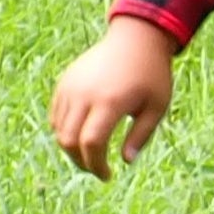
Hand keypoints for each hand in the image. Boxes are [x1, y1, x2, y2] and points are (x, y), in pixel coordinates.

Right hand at [50, 17, 178, 179]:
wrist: (136, 38)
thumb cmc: (152, 74)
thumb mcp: (157, 107)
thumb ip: (141, 136)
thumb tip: (126, 161)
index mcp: (110, 102)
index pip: (91, 143)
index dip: (96, 165)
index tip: (107, 175)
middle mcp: (85, 94)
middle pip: (69, 140)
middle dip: (81, 161)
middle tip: (97, 169)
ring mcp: (71, 87)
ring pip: (58, 129)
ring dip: (71, 148)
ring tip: (91, 154)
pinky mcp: (64, 82)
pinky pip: (56, 114)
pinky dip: (64, 130)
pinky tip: (81, 136)